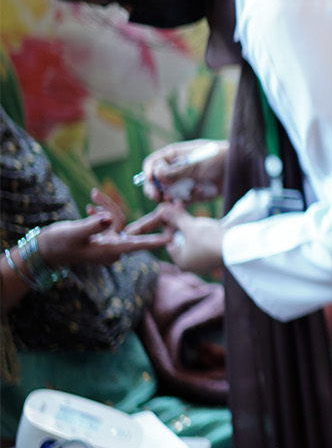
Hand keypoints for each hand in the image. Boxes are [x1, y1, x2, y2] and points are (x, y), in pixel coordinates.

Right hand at [32, 198, 172, 269]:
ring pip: (118, 221)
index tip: (170, 240)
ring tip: (93, 196)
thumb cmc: (58, 243)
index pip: (136, 244)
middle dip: (152, 219)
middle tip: (170, 208)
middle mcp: (113, 247)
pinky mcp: (103, 237)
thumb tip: (107, 219)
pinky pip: (109, 221)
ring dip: (108, 207)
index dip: (153, 242)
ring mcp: (109, 242)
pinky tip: (90, 206)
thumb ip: (91, 226)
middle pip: (137, 231)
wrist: (45, 249)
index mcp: (109, 250)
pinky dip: (102, 212)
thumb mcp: (73, 233)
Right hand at [141, 138, 228, 201]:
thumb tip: (156, 174)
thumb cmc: (219, 158)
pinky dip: (182, 202)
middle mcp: (174, 170)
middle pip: (154, 181)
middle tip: (157, 196)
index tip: (149, 180)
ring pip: (164, 194)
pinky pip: (180, 201)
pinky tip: (193, 196)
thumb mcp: (197, 163)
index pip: (152, 163)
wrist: (240, 169)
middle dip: (153, 189)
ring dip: (166, 198)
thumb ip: (177, 170)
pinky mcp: (191, 195)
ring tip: (173, 200)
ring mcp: (182, 183)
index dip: (148, 171)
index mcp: (173, 156)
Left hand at [158, 203, 226, 276]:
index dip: (169, 224)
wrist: (238, 246)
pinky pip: (207, 244)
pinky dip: (206, 234)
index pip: (169, 240)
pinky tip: (210, 224)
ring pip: (196, 242)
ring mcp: (206, 263)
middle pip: (182, 240)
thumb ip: (176, 218)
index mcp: (181, 262)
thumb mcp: (190, 226)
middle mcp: (192, 265)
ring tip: (196, 215)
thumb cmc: (208, 239)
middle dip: (182, 224)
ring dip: (194, 228)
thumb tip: (163, 210)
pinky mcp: (218, 258)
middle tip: (181, 208)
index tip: (171, 211)